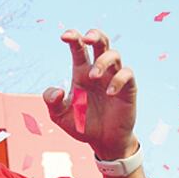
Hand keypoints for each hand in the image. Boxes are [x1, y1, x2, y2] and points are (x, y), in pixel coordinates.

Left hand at [42, 29, 137, 159]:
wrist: (101, 142)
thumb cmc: (81, 125)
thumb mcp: (59, 116)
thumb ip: (51, 102)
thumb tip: (57, 90)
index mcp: (81, 73)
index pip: (78, 49)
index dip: (73, 38)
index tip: (64, 36)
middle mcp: (98, 71)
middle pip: (100, 43)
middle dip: (95, 35)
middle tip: (87, 38)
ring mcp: (113, 78)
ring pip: (114, 55)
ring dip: (103, 61)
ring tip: (92, 76)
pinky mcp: (127, 89)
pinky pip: (126, 75)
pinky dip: (118, 80)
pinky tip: (109, 93)